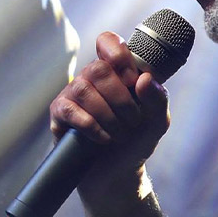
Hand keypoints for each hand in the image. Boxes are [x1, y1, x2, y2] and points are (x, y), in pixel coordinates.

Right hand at [49, 31, 170, 190]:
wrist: (118, 174)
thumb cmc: (136, 142)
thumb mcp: (157, 121)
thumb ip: (157, 98)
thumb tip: (145, 78)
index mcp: (115, 72)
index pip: (107, 42)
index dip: (118, 54)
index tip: (133, 80)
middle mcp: (91, 78)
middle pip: (99, 68)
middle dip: (121, 99)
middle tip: (132, 121)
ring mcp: (73, 94)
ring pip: (84, 88)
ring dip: (108, 115)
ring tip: (119, 134)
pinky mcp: (59, 114)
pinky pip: (70, 110)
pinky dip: (91, 126)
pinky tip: (102, 138)